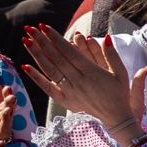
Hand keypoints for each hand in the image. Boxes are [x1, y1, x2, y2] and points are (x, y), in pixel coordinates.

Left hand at [0, 85, 19, 146]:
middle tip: (11, 98)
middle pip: (4, 118)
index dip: (5, 99)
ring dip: (5, 122)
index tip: (8, 89)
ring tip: (6, 112)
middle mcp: (1, 131)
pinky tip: (0, 145)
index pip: (2, 108)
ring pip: (2, 131)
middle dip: (8, 108)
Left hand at [23, 26, 144, 128]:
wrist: (116, 119)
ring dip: (37, 55)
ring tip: (26, 41)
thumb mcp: (121, 73)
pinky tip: (25, 66)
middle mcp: (78, 81)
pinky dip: (36, 77)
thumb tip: (105, 37)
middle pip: (56, 58)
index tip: (45, 27)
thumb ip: (112, 55)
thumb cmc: (119, 94)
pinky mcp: (65, 101)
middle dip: (42, 42)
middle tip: (30, 29)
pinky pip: (48, 88)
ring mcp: (70, 92)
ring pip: (50, 70)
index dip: (56, 39)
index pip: (69, 52)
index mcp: (92, 72)